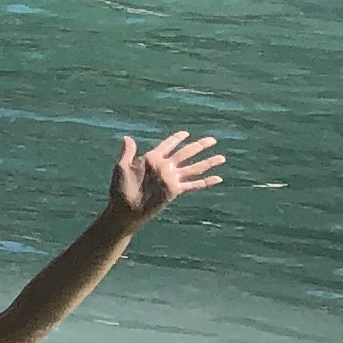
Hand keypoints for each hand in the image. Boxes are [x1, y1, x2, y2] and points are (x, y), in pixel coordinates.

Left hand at [109, 129, 225, 221]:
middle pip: (185, 153)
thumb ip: (128, 153)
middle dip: (198, 146)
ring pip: (194, 168)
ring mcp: (171, 178)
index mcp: (151, 158)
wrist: (126, 209)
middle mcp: (164, 167)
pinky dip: (206, 181)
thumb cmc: (120, 188)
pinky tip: (218, 178)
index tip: (186, 133)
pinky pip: (194, 184)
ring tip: (221, 157)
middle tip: (212, 140)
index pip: (167, 145)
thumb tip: (127, 137)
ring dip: (207, 162)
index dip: (176, 139)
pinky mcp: (175, 190)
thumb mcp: (121, 167)